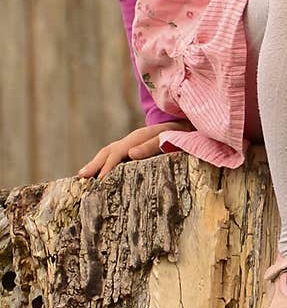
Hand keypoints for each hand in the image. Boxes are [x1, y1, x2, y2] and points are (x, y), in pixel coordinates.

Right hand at [76, 120, 191, 181]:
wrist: (186, 127)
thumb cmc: (179, 135)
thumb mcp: (169, 138)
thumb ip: (152, 145)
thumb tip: (131, 154)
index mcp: (138, 138)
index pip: (118, 153)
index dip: (108, 166)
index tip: (100, 180)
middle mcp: (131, 140)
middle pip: (108, 151)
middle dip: (94, 164)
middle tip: (81, 177)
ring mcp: (131, 143)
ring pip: (108, 153)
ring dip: (95, 164)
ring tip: (82, 176)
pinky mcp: (133, 149)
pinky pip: (114, 156)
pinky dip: (103, 164)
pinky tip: (97, 175)